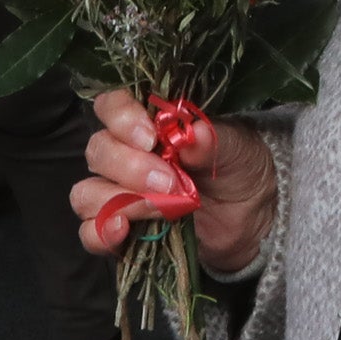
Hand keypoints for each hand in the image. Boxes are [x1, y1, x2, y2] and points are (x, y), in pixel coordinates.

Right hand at [74, 86, 278, 276]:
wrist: (253, 217)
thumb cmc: (239, 168)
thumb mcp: (237, 149)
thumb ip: (213, 141)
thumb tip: (194, 133)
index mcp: (147, 121)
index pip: (110, 105)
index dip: (120, 118)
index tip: (150, 137)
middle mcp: (125, 153)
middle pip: (98, 151)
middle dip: (131, 168)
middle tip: (170, 182)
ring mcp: (118, 193)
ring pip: (87, 192)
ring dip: (121, 201)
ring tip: (162, 209)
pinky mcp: (121, 229)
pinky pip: (90, 233)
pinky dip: (100, 233)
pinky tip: (123, 231)